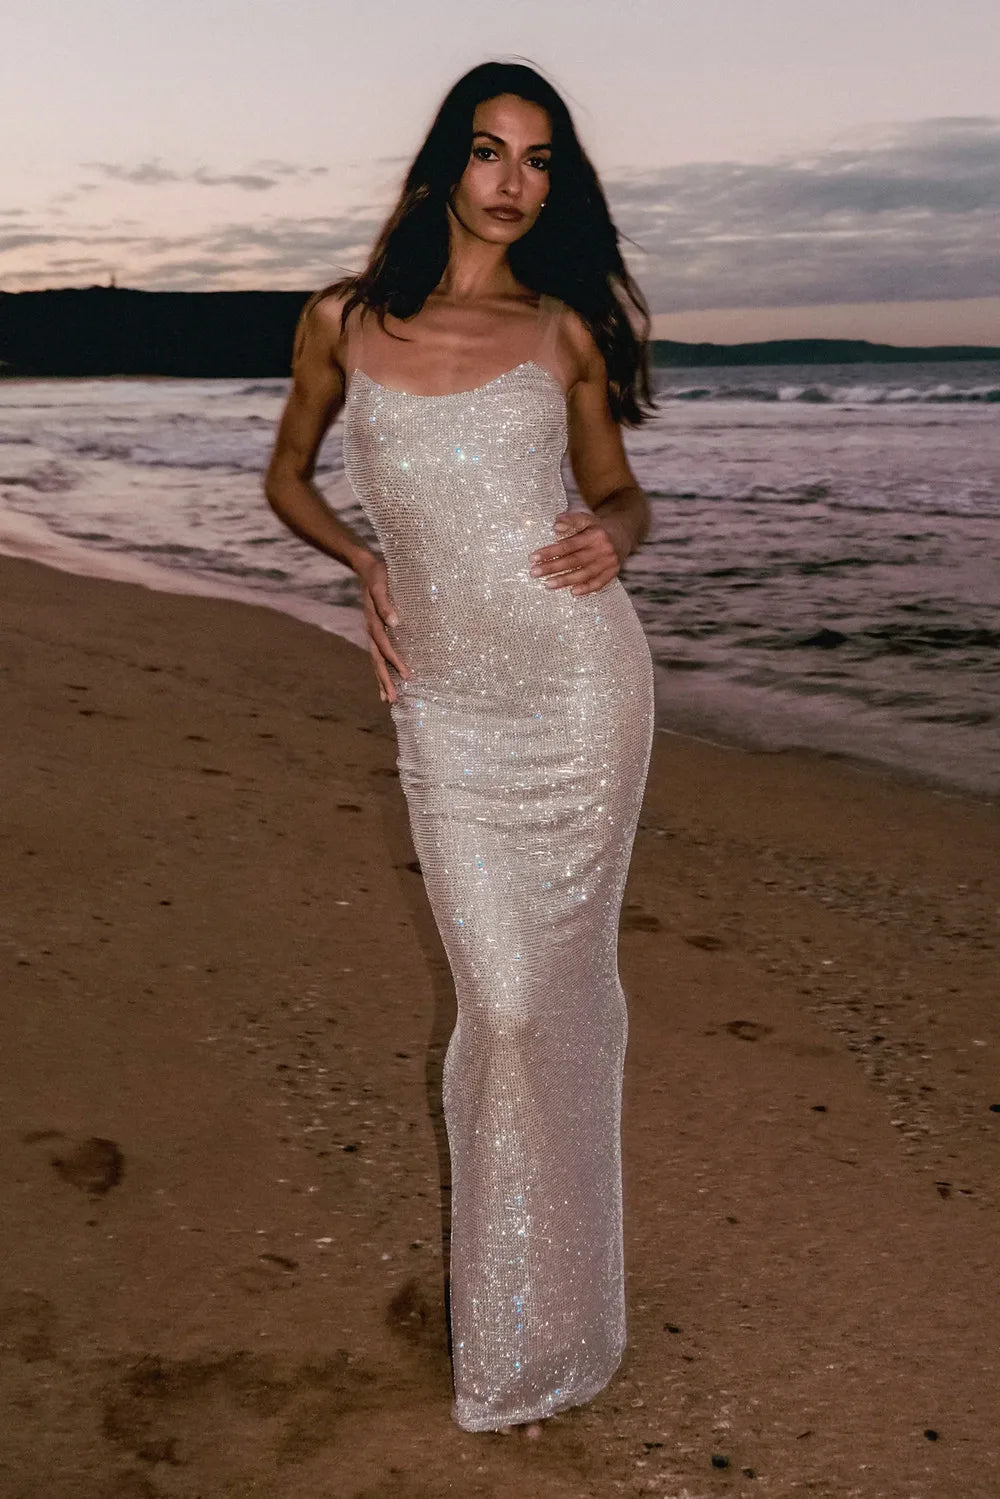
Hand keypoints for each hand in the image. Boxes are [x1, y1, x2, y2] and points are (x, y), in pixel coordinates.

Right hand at [356, 553, 409, 703]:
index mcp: (373, 623)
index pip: (385, 647)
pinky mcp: (376, 632)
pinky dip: (382, 669)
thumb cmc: (379, 576)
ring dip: (382, 680)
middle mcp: (371, 631)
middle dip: (384, 680)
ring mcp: (372, 633)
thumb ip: (386, 604)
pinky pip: (378, 655)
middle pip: (377, 661)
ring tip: (387, 699)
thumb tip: (395, 623)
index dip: (395, 662)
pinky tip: (387, 680)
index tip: (407, 676)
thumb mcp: (381, 586)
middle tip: (392, 700)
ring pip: (376, 661)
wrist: (368, 569)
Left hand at [528, 510, 623, 596]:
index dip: (550, 552)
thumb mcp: (586, 519)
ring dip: (565, 580)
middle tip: (534, 573)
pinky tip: (573, 592)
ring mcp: (609, 562)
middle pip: (574, 561)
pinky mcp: (613, 572)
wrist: (623, 534)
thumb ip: (571, 520)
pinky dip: (587, 588)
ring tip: (547, 584)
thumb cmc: (597, 528)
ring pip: (585, 574)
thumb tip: (556, 525)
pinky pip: (599, 583)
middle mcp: (603, 549)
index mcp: (594, 535)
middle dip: (553, 568)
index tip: (533, 558)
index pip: (568, 545)